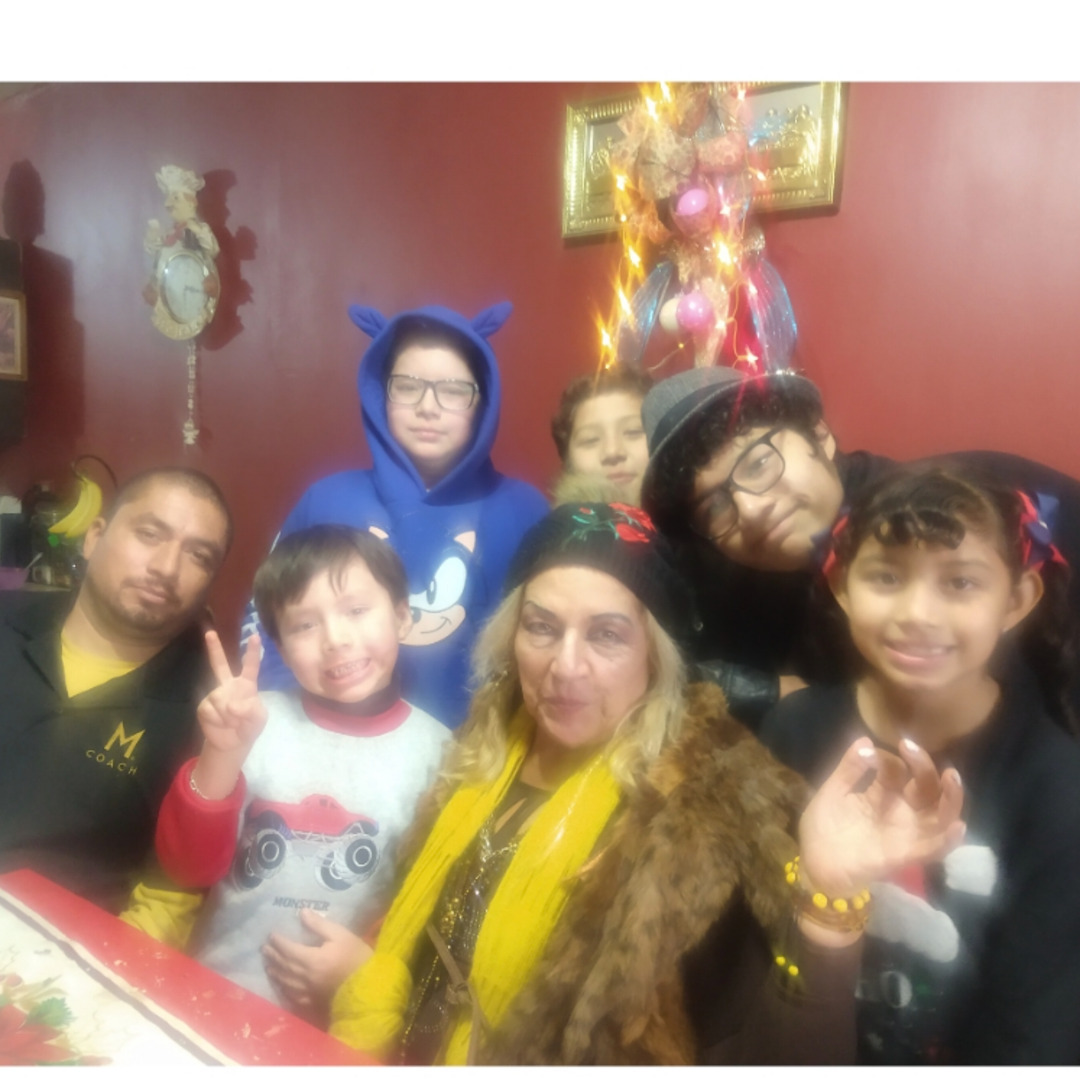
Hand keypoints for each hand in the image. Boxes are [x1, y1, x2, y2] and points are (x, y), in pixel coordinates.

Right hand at [191, 631, 265, 798]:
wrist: (232, 742)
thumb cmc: (249, 725)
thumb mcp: (259, 718)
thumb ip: (251, 710)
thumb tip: (232, 706)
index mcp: (246, 685)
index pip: (250, 666)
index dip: (253, 652)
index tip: (255, 636)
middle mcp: (228, 685)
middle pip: (220, 664)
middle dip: (214, 648)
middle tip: (209, 632)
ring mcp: (214, 694)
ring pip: (220, 699)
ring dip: (230, 715)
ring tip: (233, 722)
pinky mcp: (204, 706)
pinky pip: (212, 710)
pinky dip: (219, 720)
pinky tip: (222, 723)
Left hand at [263, 910, 372, 1020]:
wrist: (369, 988)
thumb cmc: (357, 957)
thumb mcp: (341, 935)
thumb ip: (319, 925)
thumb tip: (301, 912)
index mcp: (311, 959)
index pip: (288, 949)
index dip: (279, 942)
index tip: (271, 934)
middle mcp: (305, 977)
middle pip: (284, 965)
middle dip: (273, 956)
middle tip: (264, 948)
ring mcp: (308, 992)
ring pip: (286, 982)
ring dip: (276, 972)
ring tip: (268, 966)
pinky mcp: (314, 1002)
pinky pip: (294, 997)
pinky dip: (285, 990)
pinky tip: (282, 987)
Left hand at [798, 736, 965, 898]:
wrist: (814, 866)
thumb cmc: (823, 829)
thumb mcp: (832, 792)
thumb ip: (848, 769)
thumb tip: (865, 740)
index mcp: (882, 794)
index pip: (897, 770)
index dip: (889, 758)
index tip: (870, 751)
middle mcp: (900, 811)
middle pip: (925, 786)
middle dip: (923, 765)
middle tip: (909, 746)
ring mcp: (905, 832)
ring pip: (940, 814)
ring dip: (951, 797)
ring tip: (952, 777)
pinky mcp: (905, 855)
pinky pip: (933, 849)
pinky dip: (948, 840)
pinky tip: (956, 826)